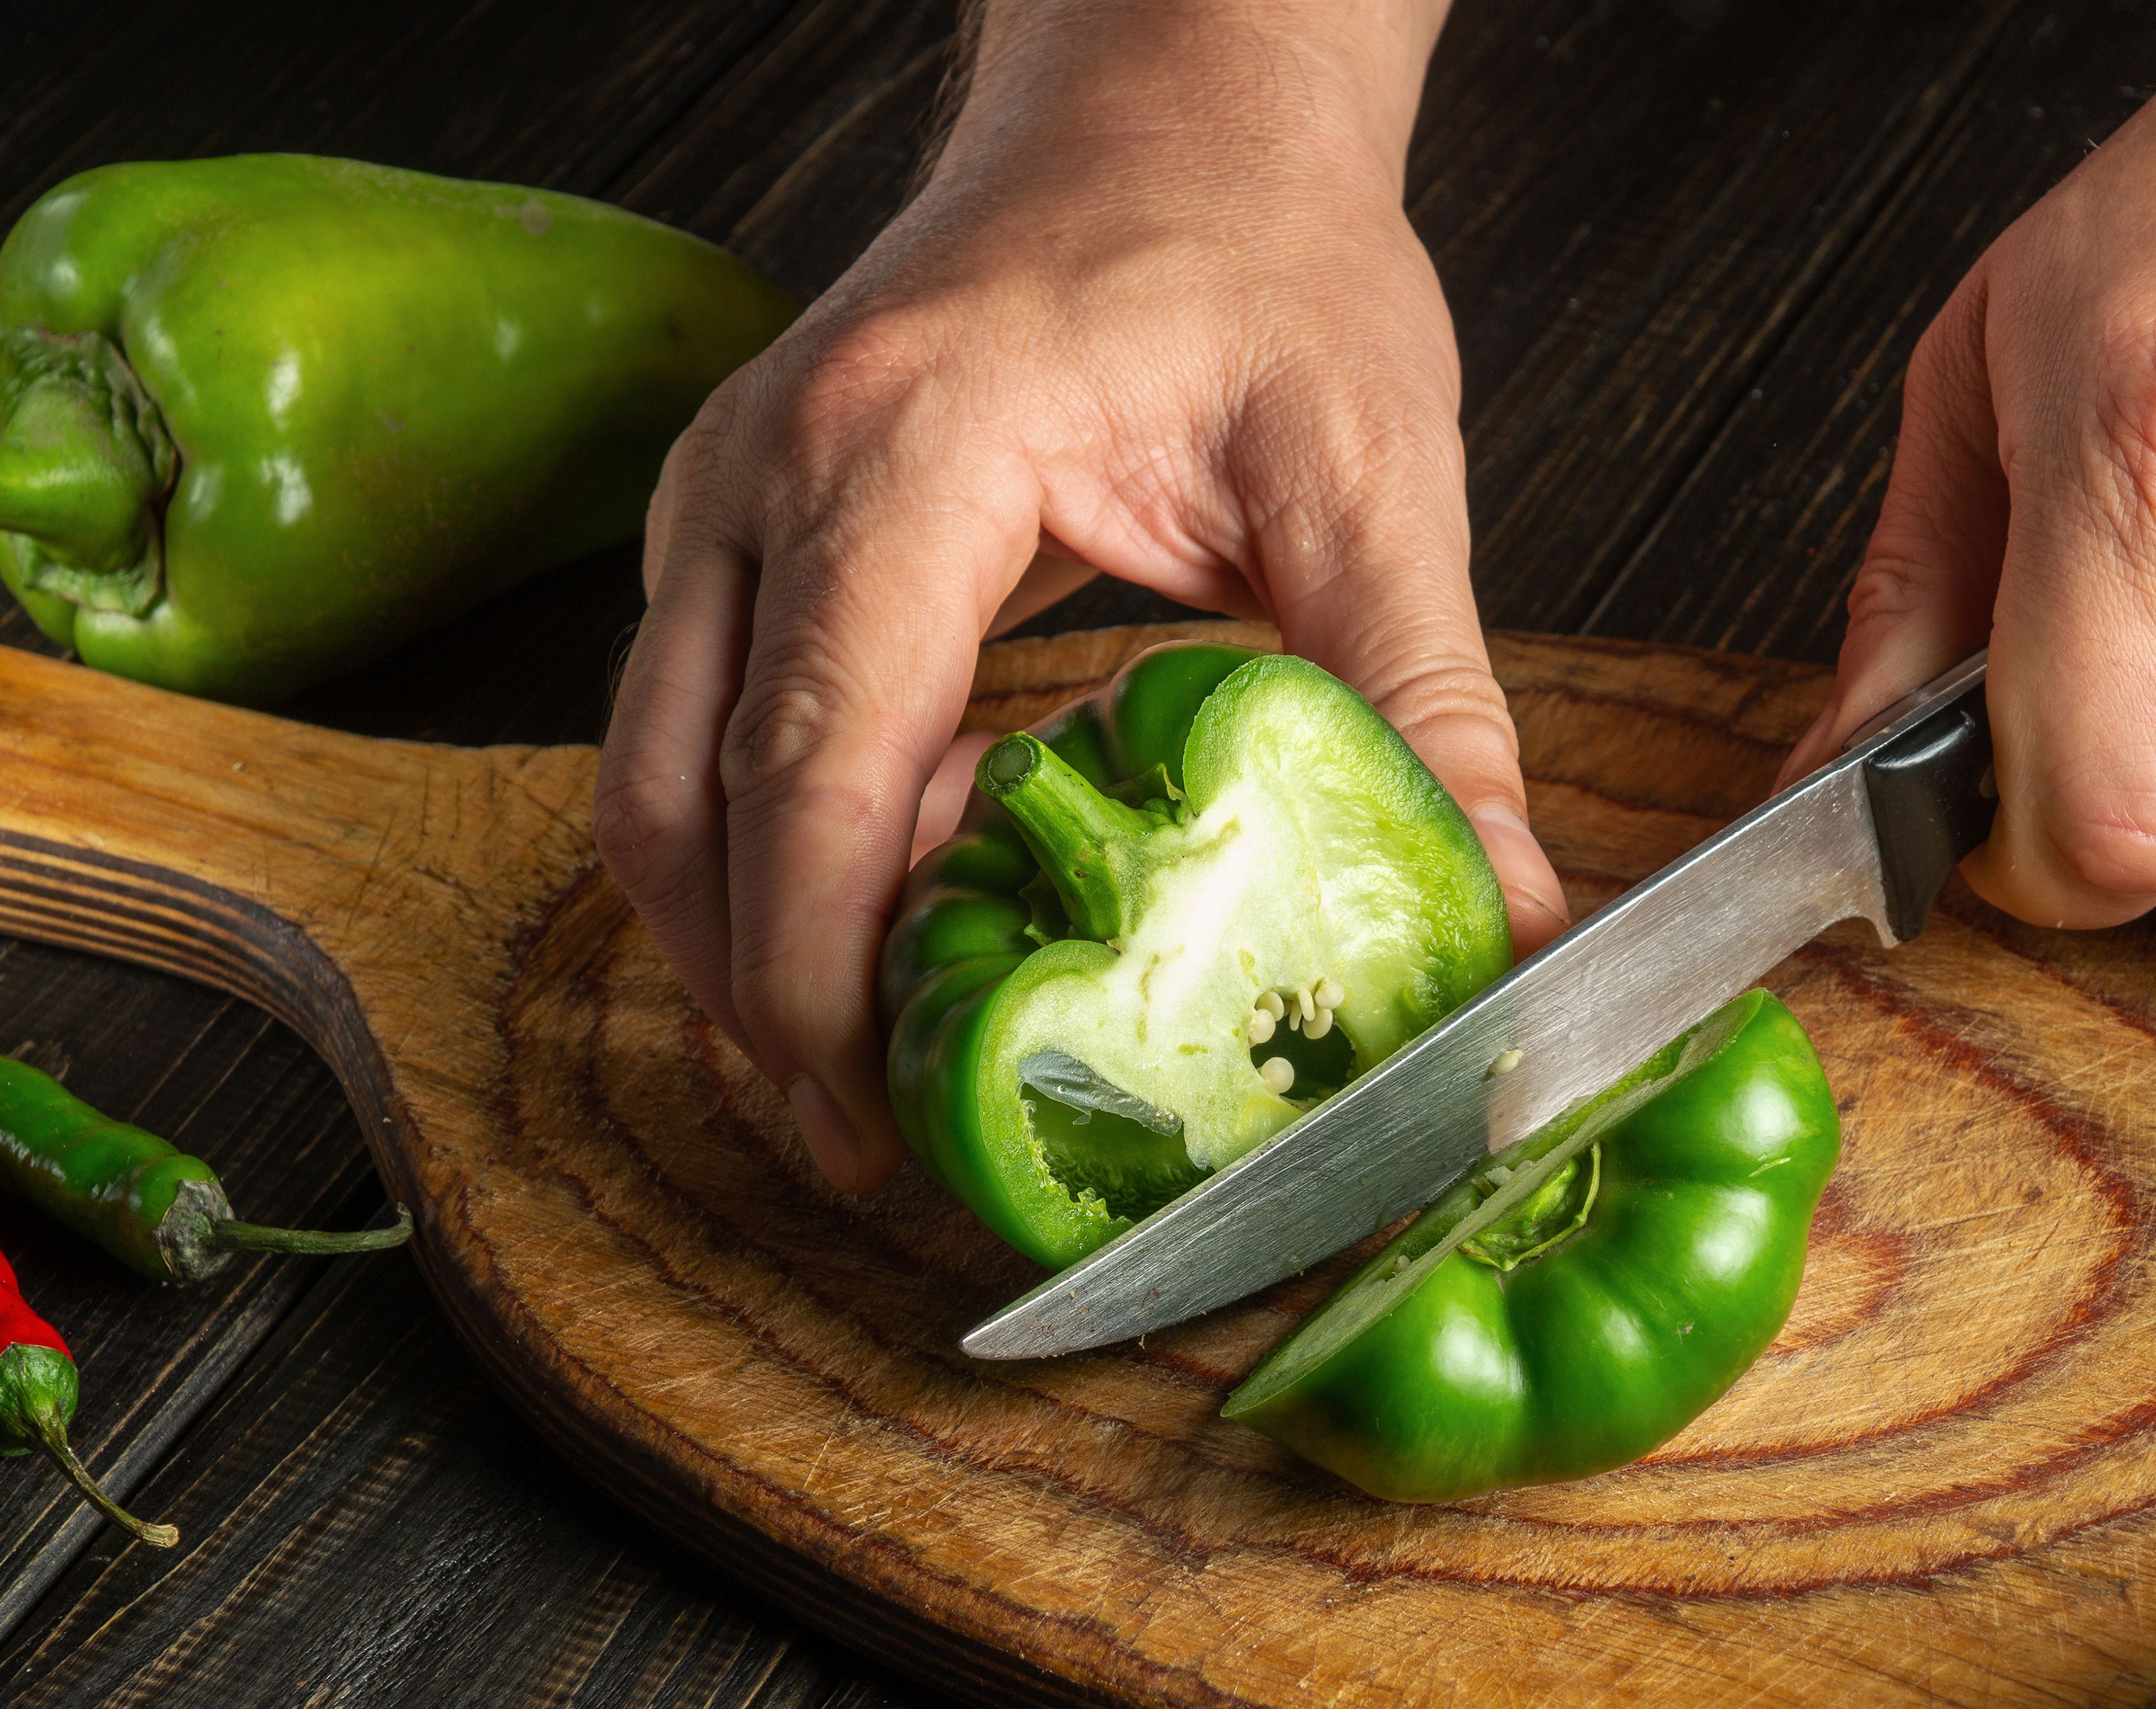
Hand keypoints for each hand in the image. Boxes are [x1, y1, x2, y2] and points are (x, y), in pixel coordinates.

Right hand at [598, 0, 1567, 1191]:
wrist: (1163, 92)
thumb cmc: (1252, 241)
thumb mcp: (1370, 467)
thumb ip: (1426, 704)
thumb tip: (1500, 918)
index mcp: (908, 444)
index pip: (818, 753)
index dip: (825, 965)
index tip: (876, 1115)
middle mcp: (766, 471)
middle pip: (677, 799)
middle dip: (755, 1005)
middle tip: (865, 1155)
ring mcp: (729, 498)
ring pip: (655, 783)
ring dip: (736, 951)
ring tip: (859, 1092)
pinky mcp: (747, 532)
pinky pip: (707, 734)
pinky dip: (775, 863)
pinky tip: (892, 944)